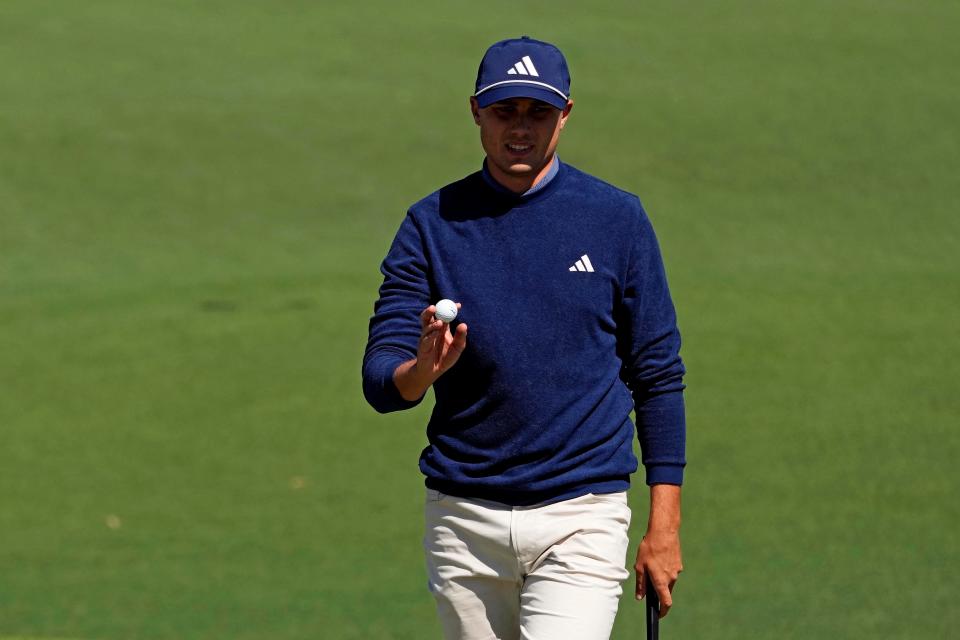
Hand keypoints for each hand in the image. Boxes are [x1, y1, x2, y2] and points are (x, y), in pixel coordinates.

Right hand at [416, 303, 467, 376]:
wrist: (434, 371)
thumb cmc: (446, 358)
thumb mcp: (457, 348)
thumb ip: (461, 337)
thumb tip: (463, 325)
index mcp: (443, 329)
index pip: (446, 315)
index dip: (451, 308)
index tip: (458, 305)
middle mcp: (433, 330)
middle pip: (431, 315)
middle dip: (433, 310)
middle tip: (437, 306)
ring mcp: (426, 336)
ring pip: (425, 324)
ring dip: (432, 322)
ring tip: (440, 323)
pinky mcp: (423, 345)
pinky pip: (426, 337)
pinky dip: (432, 334)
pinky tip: (436, 333)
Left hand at [634, 483, 682, 616]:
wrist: (664, 532)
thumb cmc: (649, 548)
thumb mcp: (639, 566)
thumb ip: (641, 584)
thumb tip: (640, 597)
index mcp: (661, 581)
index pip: (666, 603)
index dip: (662, 611)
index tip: (658, 614)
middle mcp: (671, 578)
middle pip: (666, 591)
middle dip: (658, 590)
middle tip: (648, 581)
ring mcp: (676, 571)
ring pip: (669, 581)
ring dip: (661, 578)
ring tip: (651, 565)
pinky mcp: (678, 563)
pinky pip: (671, 571)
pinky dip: (665, 570)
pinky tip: (658, 559)